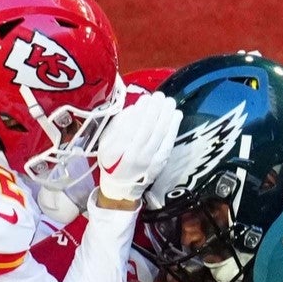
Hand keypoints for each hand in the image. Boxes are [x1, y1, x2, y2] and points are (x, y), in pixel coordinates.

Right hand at [94, 92, 182, 208]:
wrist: (122, 185)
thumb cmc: (112, 160)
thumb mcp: (105, 143)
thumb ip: (117, 126)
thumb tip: (134, 109)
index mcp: (115, 151)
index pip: (129, 128)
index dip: (139, 112)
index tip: (145, 98)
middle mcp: (133, 156)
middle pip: (147, 129)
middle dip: (155, 110)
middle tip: (160, 96)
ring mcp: (148, 161)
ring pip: (159, 135)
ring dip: (166, 116)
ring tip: (169, 101)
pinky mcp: (160, 163)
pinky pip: (168, 143)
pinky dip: (174, 128)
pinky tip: (177, 115)